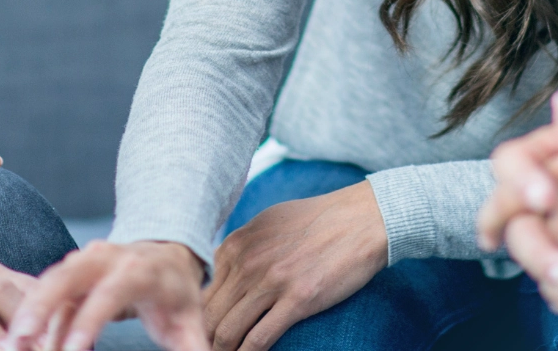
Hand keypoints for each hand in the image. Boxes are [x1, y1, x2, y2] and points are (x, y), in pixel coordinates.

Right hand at [5, 239, 208, 350]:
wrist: (167, 256)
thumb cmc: (177, 295)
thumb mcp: (191, 322)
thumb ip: (194, 349)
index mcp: (140, 270)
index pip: (111, 293)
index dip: (90, 321)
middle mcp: (109, 258)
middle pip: (69, 275)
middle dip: (42, 305)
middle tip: (19, 339)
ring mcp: (87, 259)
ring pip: (51, 278)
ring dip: (29, 308)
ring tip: (11, 342)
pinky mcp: (72, 269)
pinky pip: (47, 288)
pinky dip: (32, 310)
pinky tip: (20, 338)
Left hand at [203, 182, 388, 350]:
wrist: (361, 219)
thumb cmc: (317, 221)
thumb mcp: (267, 224)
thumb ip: (241, 249)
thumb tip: (222, 271)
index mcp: (235, 246)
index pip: (200, 294)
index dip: (196, 320)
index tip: (199, 335)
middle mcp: (246, 263)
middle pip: (208, 316)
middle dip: (202, 340)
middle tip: (203, 350)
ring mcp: (271, 282)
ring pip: (227, 332)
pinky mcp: (298, 300)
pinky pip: (259, 340)